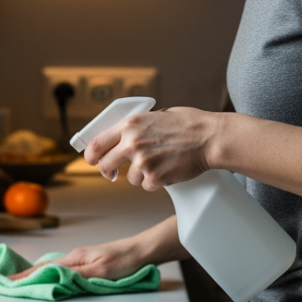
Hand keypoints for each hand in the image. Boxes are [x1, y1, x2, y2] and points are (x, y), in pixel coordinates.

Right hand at [9, 239, 144, 280]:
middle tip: (7, 282)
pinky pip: (64, 269)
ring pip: (54, 267)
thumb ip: (76, 276)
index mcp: (74, 258)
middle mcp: (75, 257)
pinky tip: (50, 276)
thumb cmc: (125, 261)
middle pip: (45, 266)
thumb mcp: (101, 272)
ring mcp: (82, 259)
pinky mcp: (90, 263)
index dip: (25, 276)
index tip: (6, 282)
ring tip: (22, 281)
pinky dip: (51, 273)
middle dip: (26, 274)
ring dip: (38, 274)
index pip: (43, 268)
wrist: (144, 250)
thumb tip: (51, 278)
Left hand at [86, 107, 217, 190]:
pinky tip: (168, 169)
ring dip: (140, 174)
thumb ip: (137, 127)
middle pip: (105, 165)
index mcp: (130, 125)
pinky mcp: (155, 177)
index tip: (92, 160)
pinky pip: (146, 185)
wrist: (210, 138)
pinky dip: (155, 181)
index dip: (91, 155)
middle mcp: (132, 143)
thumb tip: (121, 136)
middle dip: (108, 170)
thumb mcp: (156, 115)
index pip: (97, 143)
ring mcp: (143, 162)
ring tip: (159, 162)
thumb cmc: (188, 124)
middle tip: (113, 172)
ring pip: (129, 178)